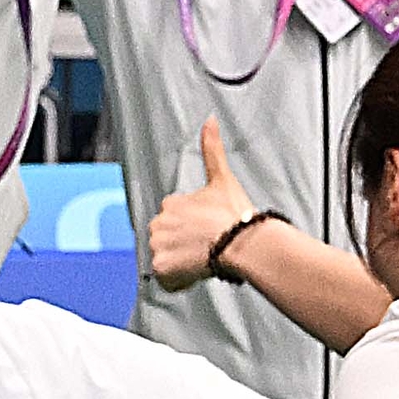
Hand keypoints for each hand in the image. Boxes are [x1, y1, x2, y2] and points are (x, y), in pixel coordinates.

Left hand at [146, 121, 258, 290]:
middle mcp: (158, 223)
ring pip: (166, 260)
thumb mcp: (223, 178)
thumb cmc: (235, 213)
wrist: (240, 242)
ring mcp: (158, 246)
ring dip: (181, 263)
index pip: (174, 222)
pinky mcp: (161, 267)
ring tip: (204, 260)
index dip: (192, 231)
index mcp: (170, 204)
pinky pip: (166, 278)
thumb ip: (212, 148)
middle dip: (183, 248)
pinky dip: (179, 280)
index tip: (209, 233)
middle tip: (207, 248)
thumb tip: (209, 119)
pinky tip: (197, 272)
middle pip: (167, 242)